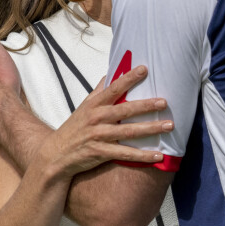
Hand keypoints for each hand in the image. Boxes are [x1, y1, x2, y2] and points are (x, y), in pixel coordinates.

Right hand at [37, 66, 173, 179]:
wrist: (55, 155)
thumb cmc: (75, 127)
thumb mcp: (84, 106)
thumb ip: (99, 90)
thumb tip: (111, 71)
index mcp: (95, 104)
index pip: (114, 88)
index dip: (129, 78)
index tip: (145, 69)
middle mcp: (97, 118)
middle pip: (126, 110)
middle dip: (147, 105)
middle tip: (165, 102)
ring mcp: (99, 136)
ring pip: (130, 131)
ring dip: (151, 129)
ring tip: (169, 125)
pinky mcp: (101, 153)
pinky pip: (126, 154)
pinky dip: (143, 156)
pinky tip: (158, 156)